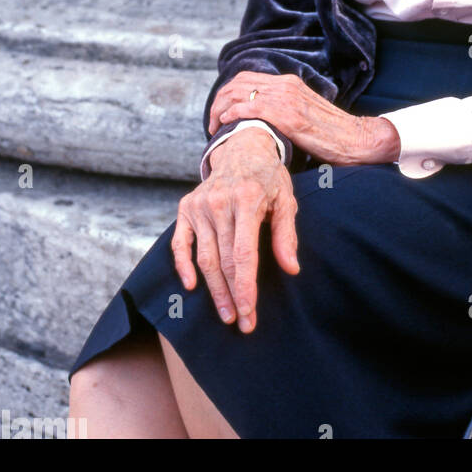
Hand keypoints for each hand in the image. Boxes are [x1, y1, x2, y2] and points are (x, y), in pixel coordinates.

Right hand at [171, 130, 297, 332]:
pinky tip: (192, 287)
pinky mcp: (186, 208)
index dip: (246, 286)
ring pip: (204, 258)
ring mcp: (199, 205)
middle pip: (223, 261)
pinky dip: (183, 266)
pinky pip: (179, 244)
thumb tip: (291, 269)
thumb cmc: (268, 177)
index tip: (249, 313)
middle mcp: (219, 202)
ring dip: (214, 290)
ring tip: (226, 314)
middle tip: (242, 322)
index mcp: (246, 199)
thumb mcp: (285, 199)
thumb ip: (285, 234)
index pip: (244, 253)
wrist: (242, 148)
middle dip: (233, 295)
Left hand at [210, 71, 400, 165]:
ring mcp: (287, 99)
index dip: (227, 93)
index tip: (219, 112)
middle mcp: (286, 85)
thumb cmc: (332, 132)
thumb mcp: (304, 112)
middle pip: (238, 82)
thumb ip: (284, 109)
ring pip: (240, 92)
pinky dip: (233, 112)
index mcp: (289, 83)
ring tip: (213, 125)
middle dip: (219, 100)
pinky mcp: (289, 116)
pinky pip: (252, 107)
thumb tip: (261, 120)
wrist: (356, 138)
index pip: (247, 78)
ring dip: (220, 107)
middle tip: (211, 121)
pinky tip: (225, 123)